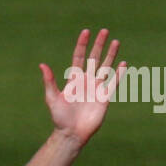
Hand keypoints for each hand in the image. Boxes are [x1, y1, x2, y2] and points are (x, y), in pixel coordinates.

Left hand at [39, 29, 125, 147]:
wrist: (71, 134)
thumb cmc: (60, 118)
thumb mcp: (53, 98)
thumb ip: (49, 82)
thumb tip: (42, 65)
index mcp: (74, 79)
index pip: (79, 57)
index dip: (82, 45)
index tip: (86, 32)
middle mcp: (86, 81)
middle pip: (94, 58)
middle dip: (99, 45)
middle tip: (104, 31)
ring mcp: (96, 88)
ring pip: (105, 67)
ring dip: (110, 55)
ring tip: (116, 41)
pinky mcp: (104, 98)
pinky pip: (113, 83)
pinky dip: (118, 74)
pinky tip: (123, 63)